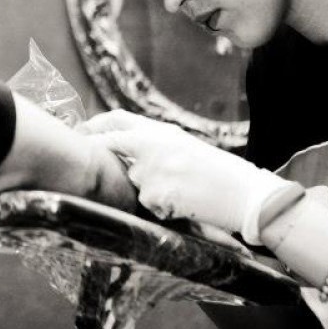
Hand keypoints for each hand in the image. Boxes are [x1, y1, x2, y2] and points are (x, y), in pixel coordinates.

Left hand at [81, 110, 286, 236]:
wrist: (246, 195)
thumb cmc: (220, 172)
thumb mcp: (185, 146)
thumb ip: (154, 144)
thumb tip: (122, 144)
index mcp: (162, 131)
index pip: (118, 119)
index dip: (96, 124)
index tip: (81, 130)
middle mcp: (152, 146)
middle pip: (112, 148)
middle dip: (99, 152)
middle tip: (89, 161)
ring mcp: (152, 171)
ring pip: (134, 184)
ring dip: (149, 191)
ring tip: (182, 190)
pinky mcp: (156, 196)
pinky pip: (149, 206)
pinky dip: (162, 208)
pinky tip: (185, 203)